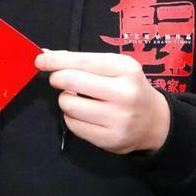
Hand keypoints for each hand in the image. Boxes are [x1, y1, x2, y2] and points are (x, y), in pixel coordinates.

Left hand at [33, 50, 170, 154]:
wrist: (155, 121)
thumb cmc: (129, 88)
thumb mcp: (115, 67)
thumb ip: (83, 61)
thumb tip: (47, 55)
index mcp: (126, 69)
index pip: (82, 61)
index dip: (56, 60)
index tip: (40, 60)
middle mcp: (124, 93)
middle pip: (70, 81)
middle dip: (58, 78)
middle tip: (60, 80)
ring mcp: (118, 119)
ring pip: (68, 105)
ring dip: (65, 100)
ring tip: (78, 99)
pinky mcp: (110, 139)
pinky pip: (73, 125)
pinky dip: (71, 118)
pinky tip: (84, 115)